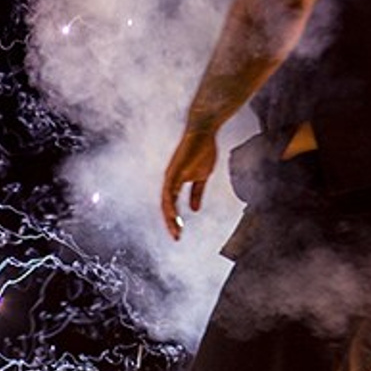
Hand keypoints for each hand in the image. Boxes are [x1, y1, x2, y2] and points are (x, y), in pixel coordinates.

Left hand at [160, 123, 219, 239]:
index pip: (172, 205)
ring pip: (165, 201)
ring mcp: (171, 175)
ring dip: (169, 217)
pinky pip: (169, 191)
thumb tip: (194, 209)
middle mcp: (170, 180)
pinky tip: (172, 214)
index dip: (175, 219)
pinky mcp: (174, 170)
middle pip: (166, 206)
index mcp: (176, 182)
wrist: (204, 132)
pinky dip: (170, 203)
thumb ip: (196, 193)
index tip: (180, 233)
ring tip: (176, 230)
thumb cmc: (202, 151)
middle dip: (171, 223)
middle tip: (177, 237)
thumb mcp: (202, 177)